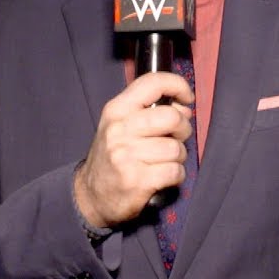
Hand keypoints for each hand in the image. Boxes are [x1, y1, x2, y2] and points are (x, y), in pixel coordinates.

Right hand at [74, 72, 193, 227]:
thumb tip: (183, 108)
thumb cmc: (113, 156)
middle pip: (172, 117)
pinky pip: (175, 171)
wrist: (91, 195)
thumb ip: (148, 111)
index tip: (187, 97)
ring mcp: (127, 155)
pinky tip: (163, 176)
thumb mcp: (120, 125)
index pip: (152, 83)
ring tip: (164, 161)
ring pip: (176, 148)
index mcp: (116, 110)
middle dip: (183, 129)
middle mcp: (119, 129)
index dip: (177, 85)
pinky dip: (176, 175)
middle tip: (175, 138)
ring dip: (178, 157)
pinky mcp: (137, 180)